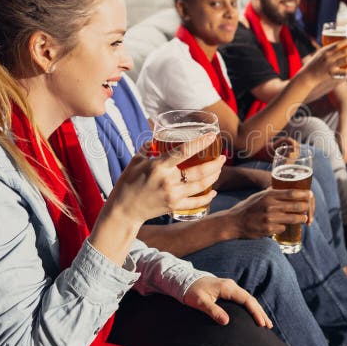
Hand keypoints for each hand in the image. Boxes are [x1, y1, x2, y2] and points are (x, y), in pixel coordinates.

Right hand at [105, 133, 224, 223]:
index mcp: (158, 166)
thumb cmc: (128, 182)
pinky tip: (213, 191)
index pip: (183, 151)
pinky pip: (196, 203)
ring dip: (214, 177)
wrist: (123, 210)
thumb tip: (157, 135)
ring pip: (201, 186)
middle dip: (215, 163)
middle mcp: (168, 181)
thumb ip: (148, 148)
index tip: (211, 136)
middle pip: (199, 171)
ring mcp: (172, 195)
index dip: (199, 143)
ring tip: (219, 169)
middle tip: (223, 157)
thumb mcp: (136, 160)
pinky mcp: (174, 206)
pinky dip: (207, 198)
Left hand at [183, 276, 271, 327]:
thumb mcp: (200, 302)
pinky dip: (250, 308)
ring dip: (256, 311)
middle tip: (268, 326)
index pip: (246, 300)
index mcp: (227, 288)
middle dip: (260, 313)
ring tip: (265, 323)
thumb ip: (213, 311)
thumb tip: (226, 321)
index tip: (261, 324)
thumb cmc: (191, 292)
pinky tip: (252, 316)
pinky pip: (242, 300)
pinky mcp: (228, 292)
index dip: (255, 312)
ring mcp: (230, 288)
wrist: (185, 281)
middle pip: (250, 300)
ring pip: (248, 300)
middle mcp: (231, 286)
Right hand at [228, 187, 312, 238]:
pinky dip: (284, 227)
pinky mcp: (268, 229)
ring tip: (304, 218)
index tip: (310, 195)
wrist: (233, 222)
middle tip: (308, 209)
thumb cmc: (247, 208)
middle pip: (296, 206)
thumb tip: (286, 188)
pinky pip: (283, 228)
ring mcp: (269, 218)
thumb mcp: (258, 196)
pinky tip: (280, 226)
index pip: (291, 193)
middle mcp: (270, 206)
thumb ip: (272, 192)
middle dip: (306, 208)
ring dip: (301, 219)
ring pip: (294, 218)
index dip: (304, 194)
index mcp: (268, 195)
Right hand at [303, 39, 346, 81]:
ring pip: (346, 59)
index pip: (338, 44)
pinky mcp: (332, 73)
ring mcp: (331, 65)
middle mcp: (328, 57)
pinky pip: (345, 70)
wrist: (309, 75)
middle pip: (344, 51)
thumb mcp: (320, 53)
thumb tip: (339, 45)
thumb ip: (328, 49)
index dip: (346, 41)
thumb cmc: (315, 63)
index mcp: (325, 50)